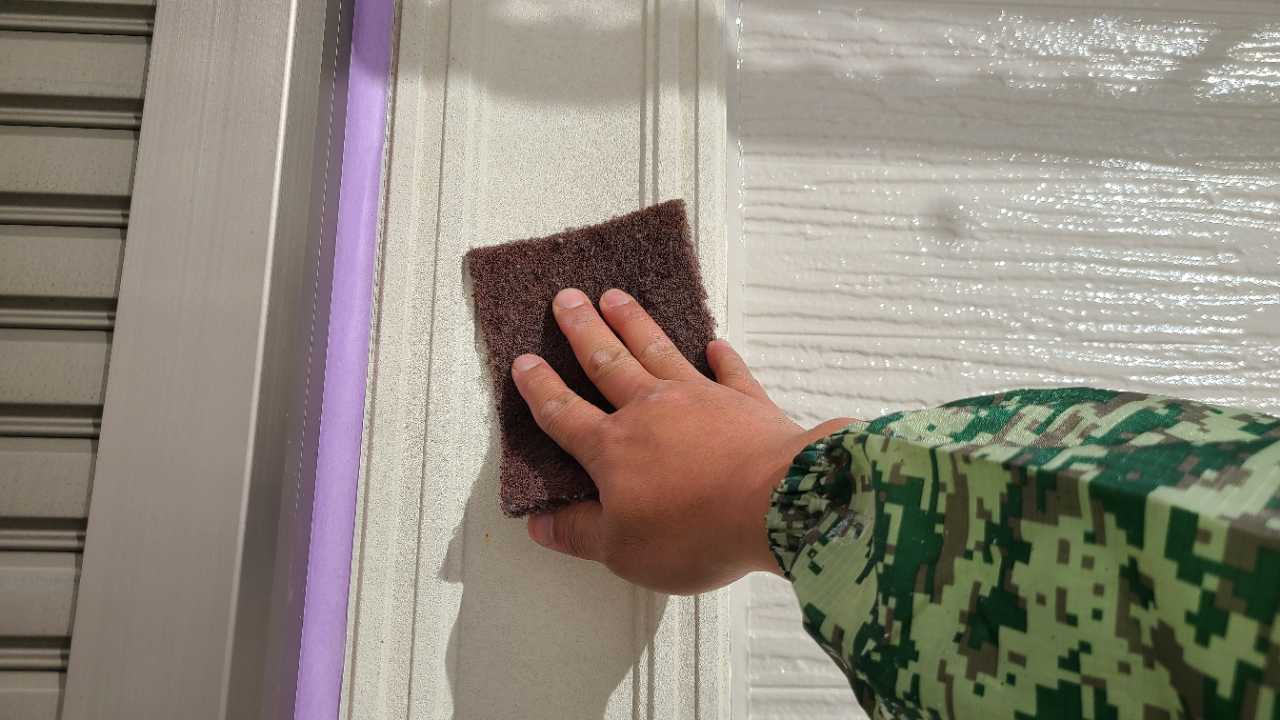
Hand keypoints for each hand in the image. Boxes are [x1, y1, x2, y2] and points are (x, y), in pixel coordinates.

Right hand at [510, 288, 850, 594]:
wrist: (775, 505)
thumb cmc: (693, 532)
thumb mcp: (623, 550)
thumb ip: (579, 532)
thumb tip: (538, 524)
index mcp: (611, 448)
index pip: (564, 413)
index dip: (540, 388)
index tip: (523, 360)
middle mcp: (649, 410)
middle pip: (606, 363)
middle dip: (582, 329)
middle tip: (565, 297)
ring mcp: (699, 398)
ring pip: (657, 350)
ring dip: (634, 322)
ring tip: (614, 296)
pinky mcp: (745, 400)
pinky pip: (729, 370)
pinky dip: (721, 356)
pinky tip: (715, 343)